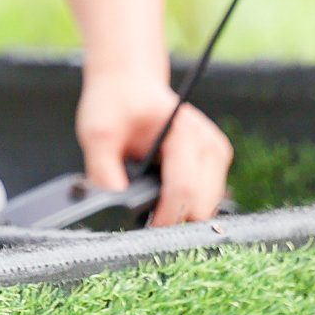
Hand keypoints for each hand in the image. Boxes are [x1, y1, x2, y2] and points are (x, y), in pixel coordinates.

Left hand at [79, 69, 231, 226]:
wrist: (129, 82)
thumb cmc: (115, 102)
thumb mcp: (97, 132)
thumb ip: (103, 170)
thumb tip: (112, 206)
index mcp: (186, 134)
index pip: (184, 187)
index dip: (165, 216)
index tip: (144, 231)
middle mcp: (210, 146)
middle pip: (202, 205)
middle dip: (174, 219)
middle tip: (142, 225)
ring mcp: (217, 155)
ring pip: (207, 207)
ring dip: (180, 214)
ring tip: (148, 210)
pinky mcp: (215, 164)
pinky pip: (205, 199)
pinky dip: (185, 205)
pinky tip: (161, 201)